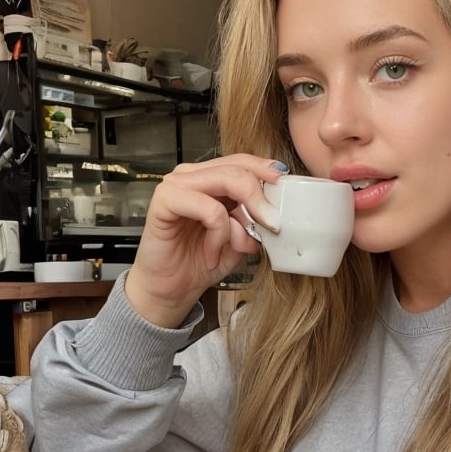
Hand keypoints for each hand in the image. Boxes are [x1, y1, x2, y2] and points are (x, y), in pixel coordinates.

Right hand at [124, 154, 286, 326]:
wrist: (172, 290)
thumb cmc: (201, 261)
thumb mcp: (241, 240)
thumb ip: (256, 222)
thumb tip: (273, 215)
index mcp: (210, 179)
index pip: (244, 162)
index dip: (267, 173)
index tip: (286, 192)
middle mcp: (193, 176)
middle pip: (238, 168)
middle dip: (261, 198)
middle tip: (272, 225)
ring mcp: (176, 185)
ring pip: (225, 181)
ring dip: (241, 218)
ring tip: (240, 245)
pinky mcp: (164, 201)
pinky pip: (208, 208)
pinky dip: (218, 233)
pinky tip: (212, 253)